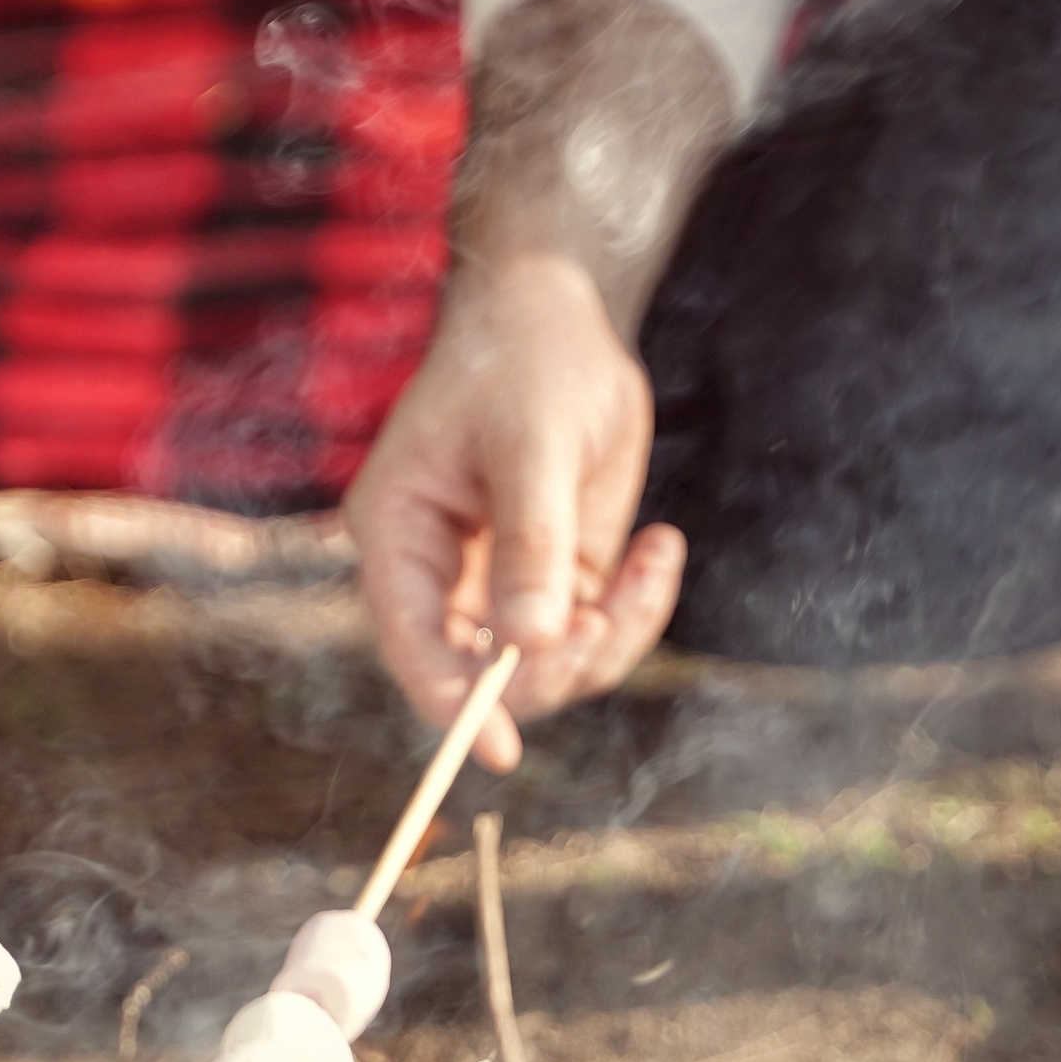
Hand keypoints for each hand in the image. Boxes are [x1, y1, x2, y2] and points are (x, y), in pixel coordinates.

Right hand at [345, 252, 684, 769]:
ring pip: (551, 662)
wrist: (559, 313)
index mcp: (398, 535)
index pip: (413, 644)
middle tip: (603, 614)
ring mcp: (503, 578)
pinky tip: (661, 546)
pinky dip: (639, 607)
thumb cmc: (523, 359)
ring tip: (649, 561)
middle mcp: (443, 571)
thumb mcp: (529, 443)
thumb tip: (532, 642)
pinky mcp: (558, 574)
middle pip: (483, 672)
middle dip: (548, 667)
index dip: (451, 703)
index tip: (499, 748)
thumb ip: (529, 542)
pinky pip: (598, 629)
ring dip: (610, 638)